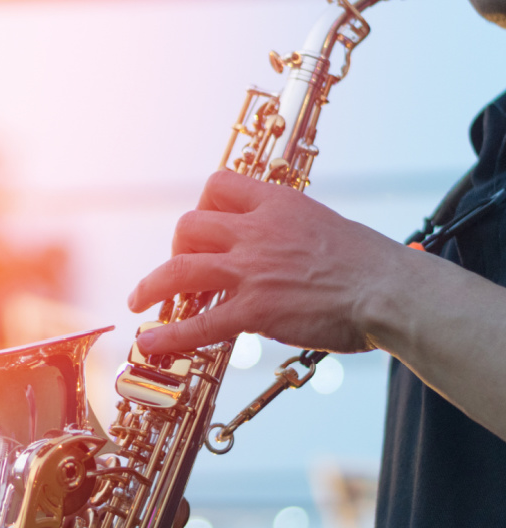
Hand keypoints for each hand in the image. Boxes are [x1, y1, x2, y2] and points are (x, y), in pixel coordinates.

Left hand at [128, 170, 406, 355]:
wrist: (391, 291)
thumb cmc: (370, 264)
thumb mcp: (326, 227)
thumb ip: (292, 232)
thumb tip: (280, 247)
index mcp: (277, 204)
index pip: (219, 185)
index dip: (201, 205)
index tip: (201, 227)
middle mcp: (257, 231)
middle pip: (189, 225)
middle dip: (175, 248)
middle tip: (179, 270)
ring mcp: (251, 270)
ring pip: (180, 270)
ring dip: (150, 287)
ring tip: (138, 302)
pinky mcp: (254, 310)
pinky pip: (199, 323)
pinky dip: (169, 335)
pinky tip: (151, 342)